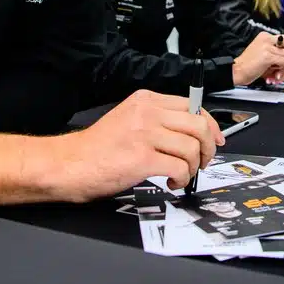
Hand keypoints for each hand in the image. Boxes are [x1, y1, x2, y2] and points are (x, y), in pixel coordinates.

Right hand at [52, 90, 223, 200]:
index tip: (215, 140)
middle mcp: (147, 113)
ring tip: (181, 175)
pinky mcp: (141, 158)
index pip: (193, 105)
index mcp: (146, 101)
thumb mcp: (129, 119)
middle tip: (202, 161)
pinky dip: (182, 179)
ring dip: (193, 167)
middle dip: (208, 147)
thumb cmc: (97, 148)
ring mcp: (144, 134)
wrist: (69, 164)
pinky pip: (180, 167)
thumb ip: (157, 119)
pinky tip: (172, 182)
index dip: (210, 125)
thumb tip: (191, 131)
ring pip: (192, 147)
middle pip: (199, 124)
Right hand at [232, 33, 283, 85]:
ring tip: (273, 73)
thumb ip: (278, 53)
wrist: (237, 72)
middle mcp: (266, 38)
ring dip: (283, 68)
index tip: (283, 61)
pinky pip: (283, 61)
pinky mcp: (268, 55)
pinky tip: (270, 73)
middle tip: (279, 69)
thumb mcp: (265, 55)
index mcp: (265, 36)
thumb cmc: (249, 66)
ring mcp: (267, 46)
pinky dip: (279, 69)